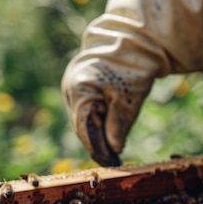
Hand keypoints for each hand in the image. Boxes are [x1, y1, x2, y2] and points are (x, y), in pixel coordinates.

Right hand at [62, 33, 157, 165]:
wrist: (132, 41)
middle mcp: (70, 88)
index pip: (86, 128)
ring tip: (112, 151)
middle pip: (82, 125)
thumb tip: (113, 148)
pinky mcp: (80, 84)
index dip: (98, 148)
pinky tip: (108, 133)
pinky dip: (96, 121)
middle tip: (113, 160)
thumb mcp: (129, 99)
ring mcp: (72, 85)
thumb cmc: (131, 67)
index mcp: (79, 89)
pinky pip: (86, 109)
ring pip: (83, 118)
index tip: (111, 162)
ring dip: (96, 134)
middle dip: (97, 144)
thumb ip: (119, 124)